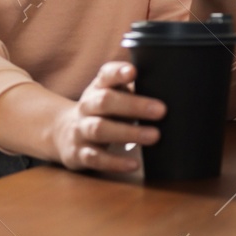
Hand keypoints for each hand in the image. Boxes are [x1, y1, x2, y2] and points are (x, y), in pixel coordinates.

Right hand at [51, 61, 165, 172]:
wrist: (62, 133)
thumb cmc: (103, 111)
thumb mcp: (113, 95)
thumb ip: (135, 89)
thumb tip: (173, 87)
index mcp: (98, 88)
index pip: (105, 75)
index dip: (118, 72)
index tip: (133, 72)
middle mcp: (87, 106)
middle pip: (105, 102)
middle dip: (133, 106)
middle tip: (161, 110)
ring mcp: (81, 130)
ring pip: (100, 129)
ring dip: (128, 133)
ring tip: (154, 136)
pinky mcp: (79, 154)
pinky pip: (95, 158)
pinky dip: (115, 162)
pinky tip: (134, 164)